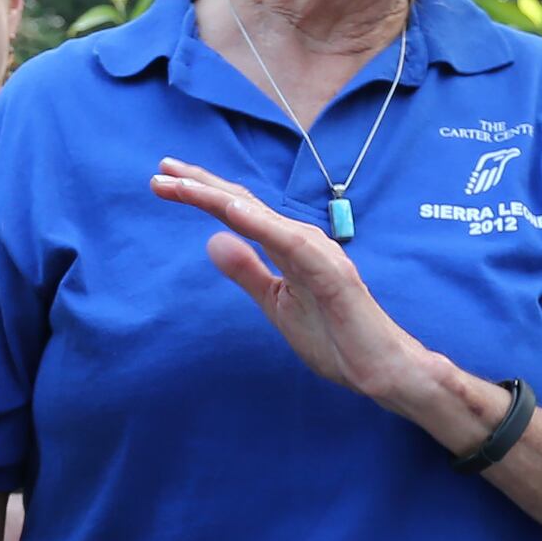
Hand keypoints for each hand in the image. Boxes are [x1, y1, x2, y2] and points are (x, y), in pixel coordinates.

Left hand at [148, 158, 436, 409]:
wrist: (380, 370)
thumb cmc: (334, 336)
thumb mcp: (275, 303)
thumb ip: (247, 271)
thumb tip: (213, 240)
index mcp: (289, 246)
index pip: (239, 212)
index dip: (202, 194)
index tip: (163, 182)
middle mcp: (302, 240)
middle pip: (244, 204)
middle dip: (200, 186)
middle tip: (161, 170)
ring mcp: (318, 254)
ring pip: (261, 217)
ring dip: (220, 198)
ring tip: (182, 185)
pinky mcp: (331, 275)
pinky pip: (291, 244)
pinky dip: (262, 224)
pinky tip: (232, 211)